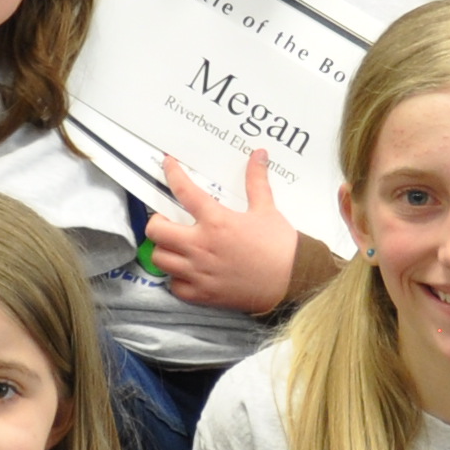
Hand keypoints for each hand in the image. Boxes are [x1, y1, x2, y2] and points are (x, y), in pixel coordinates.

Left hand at [148, 152, 305, 313]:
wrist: (292, 281)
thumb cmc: (280, 246)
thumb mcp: (267, 209)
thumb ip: (256, 181)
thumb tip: (259, 154)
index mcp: (216, 221)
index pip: (184, 191)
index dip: (172, 173)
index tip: (168, 165)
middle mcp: (201, 246)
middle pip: (156, 229)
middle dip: (157, 221)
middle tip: (168, 221)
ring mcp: (199, 272)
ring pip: (159, 258)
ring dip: (164, 249)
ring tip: (176, 246)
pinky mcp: (203, 294)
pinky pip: (174, 285)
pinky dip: (177, 278)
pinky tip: (187, 272)